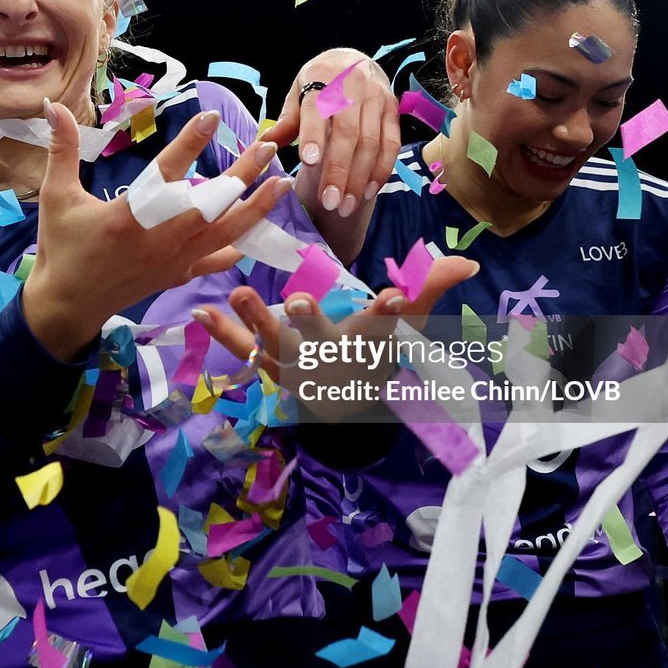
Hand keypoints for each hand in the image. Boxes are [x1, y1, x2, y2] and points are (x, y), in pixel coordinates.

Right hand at [23, 101, 293, 361]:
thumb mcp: (56, 197)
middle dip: (243, 175)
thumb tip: (55, 106)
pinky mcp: (177, 276)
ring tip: (281, 183)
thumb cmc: (61, 249)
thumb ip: (61, 150)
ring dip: (256, 208)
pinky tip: (257, 230)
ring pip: (224, 233)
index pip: (166, 173)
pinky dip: (237, 247)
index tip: (212, 116)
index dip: (190, 143)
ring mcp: (172, 261)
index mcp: (128, 217)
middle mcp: (158, 239)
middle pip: (210, 204)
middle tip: (268, 146)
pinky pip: (215, 261)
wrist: (67, 306)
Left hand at [196, 256, 476, 413]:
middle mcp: (333, 359)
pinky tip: (200, 311)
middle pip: (322, 341)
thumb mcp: (409, 326)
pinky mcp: (272, 369)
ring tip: (239, 295)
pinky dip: (223, 335)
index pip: (384, 329)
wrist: (347, 406)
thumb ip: (430, 288)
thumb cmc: (378, 352)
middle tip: (300, 302)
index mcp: (368, 345)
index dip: (389, 314)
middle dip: (312, 324)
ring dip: (258, 322)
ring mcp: (299, 367)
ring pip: (276, 345)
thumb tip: (466, 262)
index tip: (394, 297)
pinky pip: (243, 352)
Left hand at [261, 48, 398, 218]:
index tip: (308, 162)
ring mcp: (377, 99)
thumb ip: (286, 121)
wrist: (353, 59)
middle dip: (338, 170)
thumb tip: (263, 147)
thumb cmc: (319, 82)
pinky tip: (368, 192)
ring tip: (344, 206)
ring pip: (371, 143)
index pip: (317, 109)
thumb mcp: (298, 91)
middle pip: (347, 133)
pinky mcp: (393, 111)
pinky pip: (391, 144)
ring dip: (359, 178)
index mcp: (322, 79)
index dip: (314, 135)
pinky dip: (381, 170)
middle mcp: (353, 87)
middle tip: (328, 203)